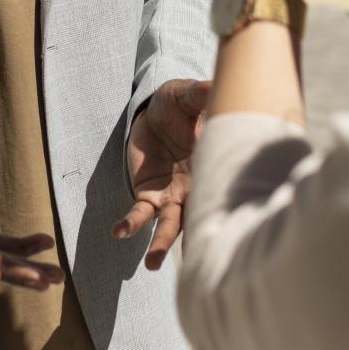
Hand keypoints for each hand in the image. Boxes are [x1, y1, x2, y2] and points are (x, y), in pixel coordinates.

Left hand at [113, 78, 210, 268]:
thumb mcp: (187, 95)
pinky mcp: (148, 194)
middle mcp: (196, 187)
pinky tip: (118, 232)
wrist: (156, 111)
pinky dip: (130, 223)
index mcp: (213, 165)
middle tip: (204, 263)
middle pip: (200, 216)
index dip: (226, 202)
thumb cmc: (179, 104)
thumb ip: (200, 93)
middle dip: (200, 238)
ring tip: (152, 265)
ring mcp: (172, 195)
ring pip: (169, 224)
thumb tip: (215, 84)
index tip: (231, 224)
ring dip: (161, 244)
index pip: (223, 187)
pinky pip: (139, 213)